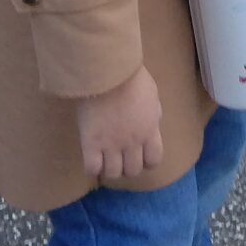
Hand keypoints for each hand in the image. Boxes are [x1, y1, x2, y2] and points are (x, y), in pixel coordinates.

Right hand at [75, 66, 162, 185]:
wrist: (108, 71)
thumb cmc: (131, 77)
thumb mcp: (152, 95)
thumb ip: (153, 113)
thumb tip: (153, 123)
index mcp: (149, 130)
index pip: (154, 160)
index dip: (146, 161)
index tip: (138, 155)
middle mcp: (133, 142)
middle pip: (133, 171)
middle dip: (127, 166)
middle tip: (119, 156)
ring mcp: (111, 145)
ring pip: (113, 174)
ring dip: (109, 169)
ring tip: (104, 158)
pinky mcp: (91, 143)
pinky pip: (92, 169)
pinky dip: (92, 168)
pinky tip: (91, 157)